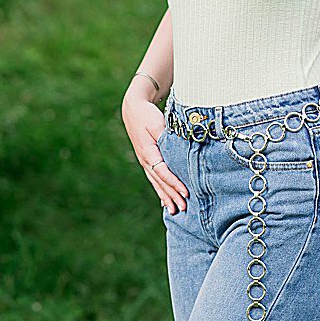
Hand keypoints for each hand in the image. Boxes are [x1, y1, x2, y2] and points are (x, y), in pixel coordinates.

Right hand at [123, 95, 186, 214]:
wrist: (133, 109)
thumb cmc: (147, 114)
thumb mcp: (157, 122)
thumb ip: (167, 136)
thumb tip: (178, 149)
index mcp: (147, 152)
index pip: (163, 172)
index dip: (174, 183)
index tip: (186, 192)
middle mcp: (145, 160)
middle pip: (160, 181)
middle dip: (172, 195)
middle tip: (183, 208)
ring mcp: (144, 161)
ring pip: (156, 183)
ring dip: (166, 197)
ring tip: (174, 211)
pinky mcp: (147, 160)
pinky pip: (154, 179)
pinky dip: (160, 190)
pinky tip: (164, 201)